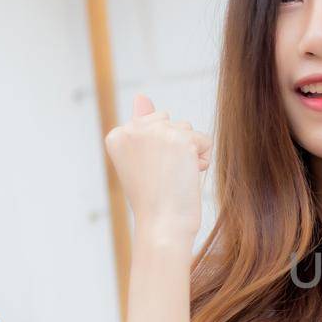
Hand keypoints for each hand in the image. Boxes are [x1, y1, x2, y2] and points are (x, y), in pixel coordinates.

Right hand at [103, 93, 212, 238]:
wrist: (162, 225)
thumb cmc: (153, 199)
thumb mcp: (141, 160)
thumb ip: (140, 125)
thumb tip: (141, 96)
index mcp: (117, 135)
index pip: (152, 124)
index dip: (159, 152)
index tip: (150, 174)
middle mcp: (132, 129)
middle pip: (171, 122)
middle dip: (175, 147)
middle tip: (163, 176)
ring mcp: (155, 132)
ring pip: (188, 130)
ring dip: (190, 154)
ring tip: (175, 178)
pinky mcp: (180, 138)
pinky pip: (205, 141)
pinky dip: (203, 160)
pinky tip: (188, 177)